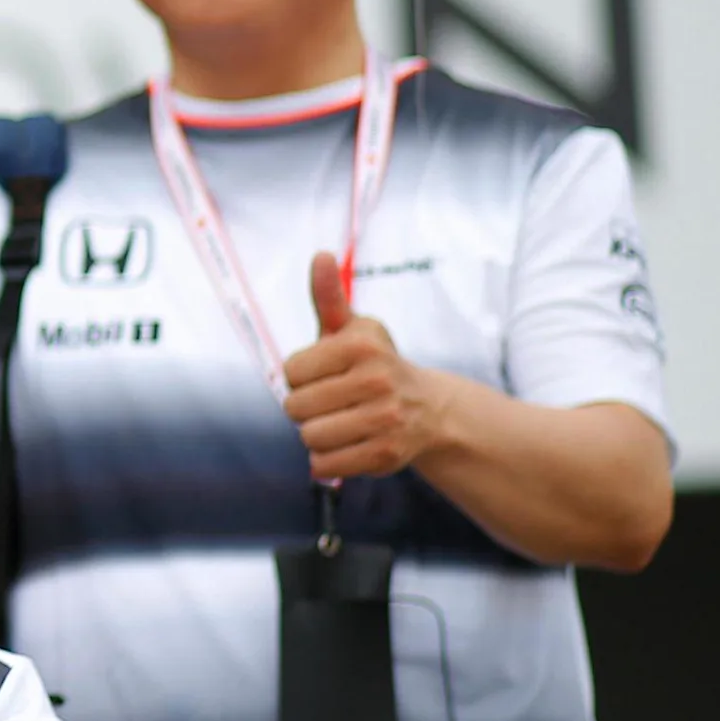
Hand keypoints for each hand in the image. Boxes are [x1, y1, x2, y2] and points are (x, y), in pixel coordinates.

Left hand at [280, 251, 457, 481]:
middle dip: (306, 408)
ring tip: (343, 422)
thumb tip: (321, 255)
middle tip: (335, 401)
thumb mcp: (352, 330)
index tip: (326, 374)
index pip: (290, 372)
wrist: (428, 410)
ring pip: (308, 438)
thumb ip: (328, 297)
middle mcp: (376, 380)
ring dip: (317, 435)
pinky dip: (328, 460)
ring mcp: (384, 419)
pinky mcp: (386, 455)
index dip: (300, 377)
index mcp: (361, 345)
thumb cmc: (372, 365)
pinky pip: (324, 465)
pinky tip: (349, 445)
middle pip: (295, 408)